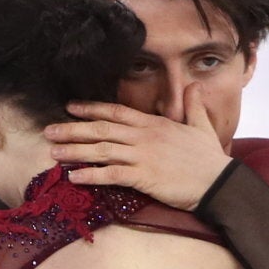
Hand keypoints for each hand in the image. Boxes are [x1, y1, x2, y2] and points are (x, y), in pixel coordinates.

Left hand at [45, 83, 231, 210]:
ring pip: (101, 150)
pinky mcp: (143, 176)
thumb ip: (192, 105)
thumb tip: (193, 85)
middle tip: (49, 131)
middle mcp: (143, 137)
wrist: (218, 182)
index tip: (70, 107)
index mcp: (153, 124)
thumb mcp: (201, 125)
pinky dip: (91, 175)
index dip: (91, 109)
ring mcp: (142, 156)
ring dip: (75, 151)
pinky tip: (74, 177)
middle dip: (73, 129)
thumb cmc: (209, 157)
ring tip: (53, 153)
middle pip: (101, 129)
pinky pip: (112, 174)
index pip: (116, 112)